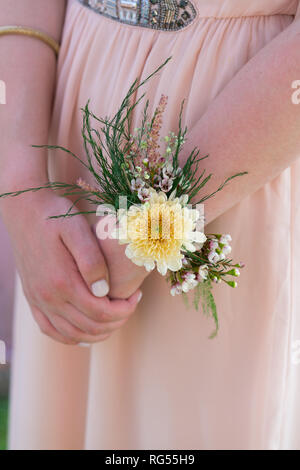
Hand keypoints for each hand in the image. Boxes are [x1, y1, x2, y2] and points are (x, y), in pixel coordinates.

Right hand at [0, 191, 141, 344]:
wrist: (24, 210)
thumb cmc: (55, 216)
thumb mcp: (77, 229)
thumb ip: (92, 261)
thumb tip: (103, 292)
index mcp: (62, 282)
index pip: (101, 312)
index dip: (125, 310)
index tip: (137, 295)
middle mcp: (48, 297)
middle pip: (90, 327)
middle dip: (118, 320)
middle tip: (130, 304)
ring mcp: (38, 301)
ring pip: (73, 335)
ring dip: (99, 332)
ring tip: (116, 315)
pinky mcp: (33, 299)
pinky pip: (51, 331)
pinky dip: (73, 336)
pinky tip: (87, 329)